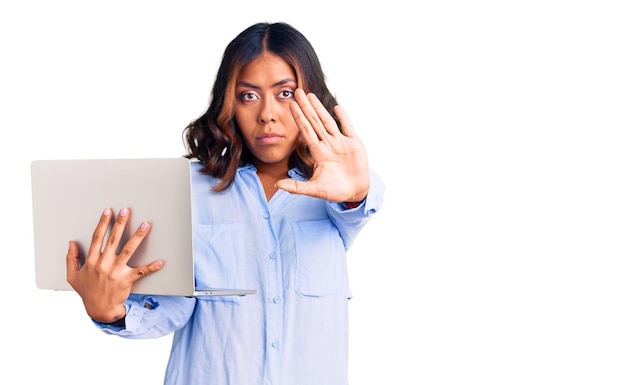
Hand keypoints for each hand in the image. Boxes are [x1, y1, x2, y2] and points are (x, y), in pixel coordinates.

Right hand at [66, 207, 163, 322]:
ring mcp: (116, 271)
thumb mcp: (73, 276)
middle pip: (113, 239)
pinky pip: (141, 271)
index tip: (108, 212)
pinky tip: (160, 261)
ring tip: (146, 225)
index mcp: (91, 261)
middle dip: (120, 224)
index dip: (102, 224)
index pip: (97, 238)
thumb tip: (71, 243)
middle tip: (126, 211)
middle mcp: (104, 264)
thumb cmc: (87, 292)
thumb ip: (71, 259)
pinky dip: (151, 267)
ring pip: (128, 250)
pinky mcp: (127, 280)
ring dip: (138, 236)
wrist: (99, 309)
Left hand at [276, 88, 369, 201]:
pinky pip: (348, 127)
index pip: (306, 131)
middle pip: (314, 122)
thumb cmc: (335, 191)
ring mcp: (341, 143)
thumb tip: (277, 185)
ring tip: (311, 95)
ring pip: (328, 122)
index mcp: (318, 152)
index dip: (298, 118)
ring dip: (320, 109)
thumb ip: (296, 186)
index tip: (290, 105)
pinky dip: (343, 118)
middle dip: (306, 107)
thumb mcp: (314, 189)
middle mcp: (328, 144)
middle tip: (297, 91)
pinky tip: (336, 108)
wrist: (354, 193)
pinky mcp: (355, 144)